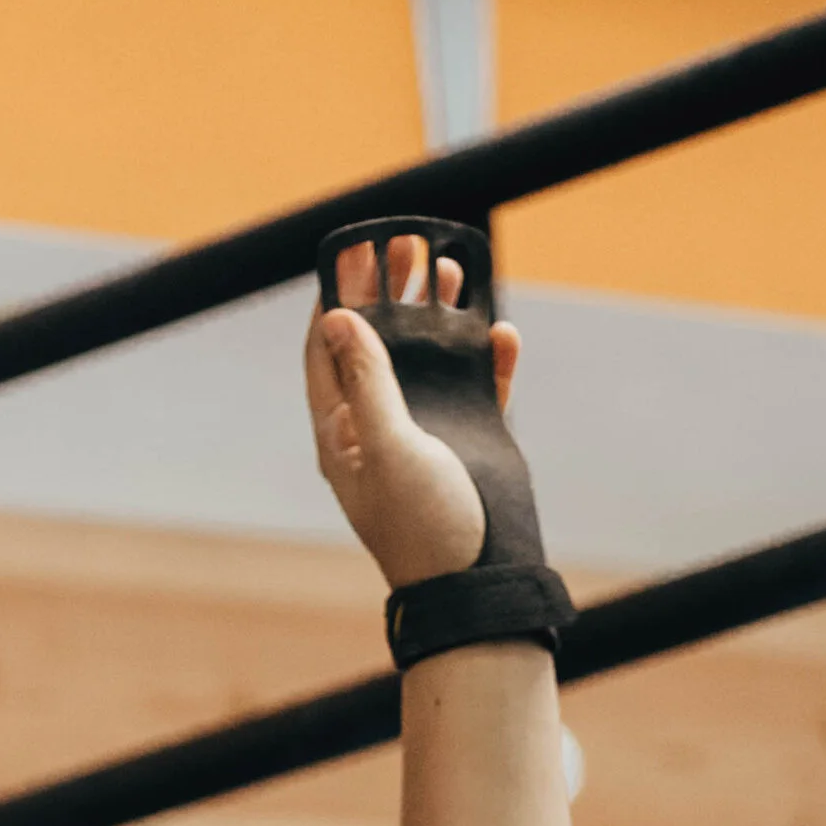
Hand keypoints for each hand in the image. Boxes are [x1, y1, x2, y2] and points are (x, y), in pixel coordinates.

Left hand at [305, 233, 522, 592]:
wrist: (476, 583)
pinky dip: (486, 355)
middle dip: (388, 290)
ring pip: (428, 356)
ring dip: (437, 312)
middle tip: (407, 242)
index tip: (351, 249)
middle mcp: (380, 425)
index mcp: (343, 432)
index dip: (335, 297)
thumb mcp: (389, 448)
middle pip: (378, 342)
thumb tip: (337, 318)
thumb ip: (368, 382)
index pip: (327, 351)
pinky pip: (477, 385)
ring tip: (449, 265)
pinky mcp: (472, 440)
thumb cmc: (422, 528)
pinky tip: (498, 328)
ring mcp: (427, 431)